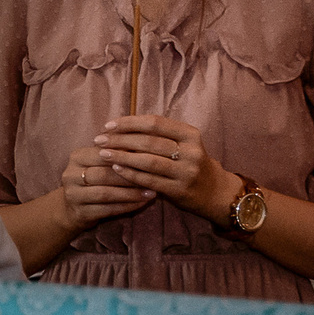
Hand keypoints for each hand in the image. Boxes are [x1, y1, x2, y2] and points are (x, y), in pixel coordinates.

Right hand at [55, 141, 153, 228]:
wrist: (72, 207)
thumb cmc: (95, 179)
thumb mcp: (101, 162)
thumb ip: (118, 152)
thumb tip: (148, 142)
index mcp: (77, 156)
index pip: (104, 153)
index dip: (128, 156)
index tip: (151, 157)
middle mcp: (70, 174)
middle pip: (104, 174)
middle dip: (131, 177)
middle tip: (155, 178)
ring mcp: (72, 195)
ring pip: (106, 193)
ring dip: (131, 193)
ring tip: (151, 192)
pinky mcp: (79, 212)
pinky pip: (106, 210)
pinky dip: (126, 206)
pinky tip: (142, 204)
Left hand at [93, 114, 237, 222]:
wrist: (214, 191)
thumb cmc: (188, 163)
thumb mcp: (182, 144)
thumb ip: (158, 135)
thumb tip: (119, 127)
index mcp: (190, 134)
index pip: (155, 123)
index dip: (129, 123)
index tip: (108, 125)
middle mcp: (191, 151)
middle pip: (149, 141)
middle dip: (120, 139)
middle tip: (99, 140)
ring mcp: (186, 171)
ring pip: (148, 161)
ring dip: (122, 156)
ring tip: (103, 153)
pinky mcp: (179, 190)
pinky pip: (149, 180)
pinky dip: (130, 174)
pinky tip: (115, 169)